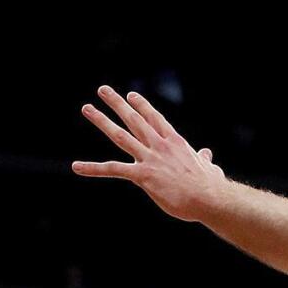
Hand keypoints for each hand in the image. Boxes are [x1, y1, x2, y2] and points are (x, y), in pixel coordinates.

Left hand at [71, 86, 226, 221]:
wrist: (210, 197)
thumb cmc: (210, 185)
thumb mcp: (208, 167)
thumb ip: (204, 159)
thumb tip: (207, 155)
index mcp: (175, 142)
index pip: (155, 118)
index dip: (142, 106)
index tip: (131, 96)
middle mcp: (160, 145)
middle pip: (134, 119)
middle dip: (117, 103)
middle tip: (103, 90)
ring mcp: (150, 158)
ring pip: (120, 135)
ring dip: (102, 120)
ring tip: (87, 108)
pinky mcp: (143, 175)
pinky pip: (113, 169)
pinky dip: (93, 168)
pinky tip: (76, 166)